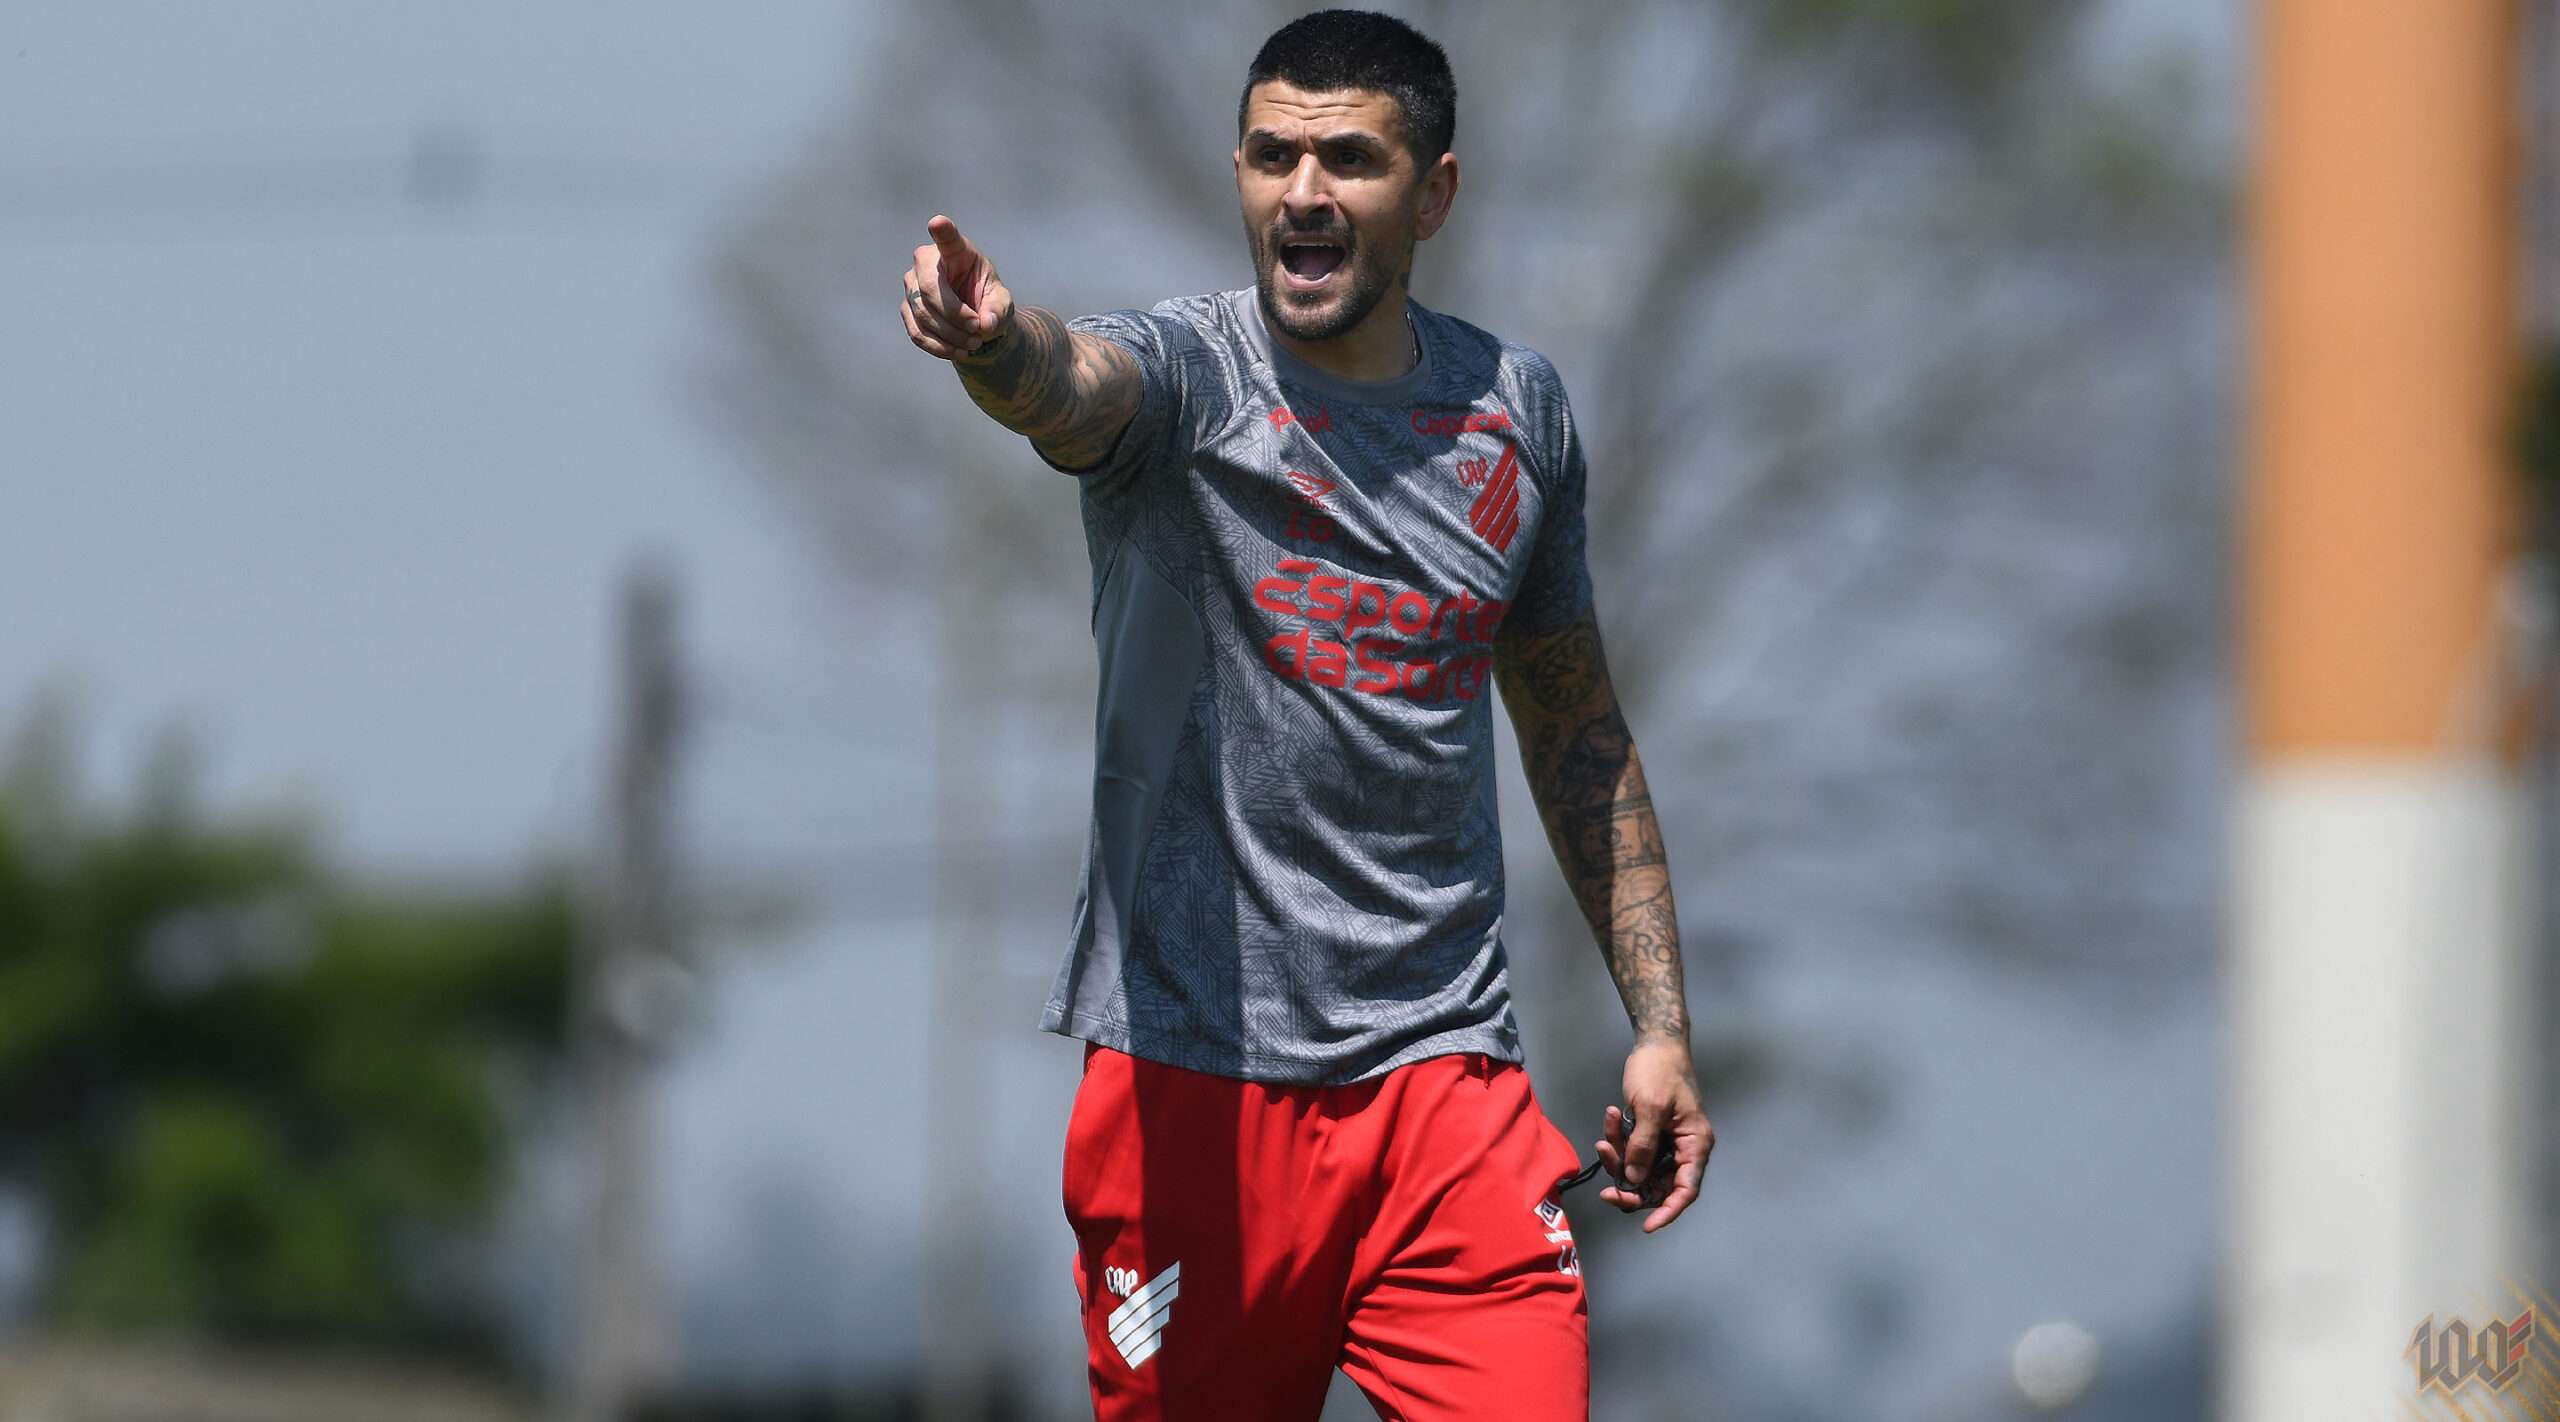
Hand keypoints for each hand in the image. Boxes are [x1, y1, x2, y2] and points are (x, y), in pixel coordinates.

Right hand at [901, 214, 1014, 360]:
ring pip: (923, 314)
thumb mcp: (1002, 305)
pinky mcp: (907, 309)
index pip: (947, 238)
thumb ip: (998, 311)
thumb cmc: (989, 302)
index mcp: (956, 251)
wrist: (976, 322)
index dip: (942, 231)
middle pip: (929, 289)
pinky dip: (939, 347)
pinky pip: (917, 332)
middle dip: (955, 315)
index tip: (938, 223)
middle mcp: (927, 262)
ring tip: (974, 343)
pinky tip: (958, 351)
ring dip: (951, 335)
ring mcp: (912, 285)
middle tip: (978, 330)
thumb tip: (986, 324)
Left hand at [1592, 1036, 1711, 1232]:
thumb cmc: (1661, 1071)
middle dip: (1630, 1186)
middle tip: (1605, 1189)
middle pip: (1658, 1186)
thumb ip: (1644, 1147)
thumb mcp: (1652, 1108)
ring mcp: (1665, 1142)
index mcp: (1695, 1144)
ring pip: (1639, 1169)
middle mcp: (1683, 1148)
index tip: (1647, 1226)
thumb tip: (1634, 1180)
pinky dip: (1618, 1138)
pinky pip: (1631, 1149)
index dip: (1668, 1211)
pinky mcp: (1649, 1133)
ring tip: (1604, 1136)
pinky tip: (1612, 1114)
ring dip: (1618, 1157)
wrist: (1656, 1042)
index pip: (1685, 1190)